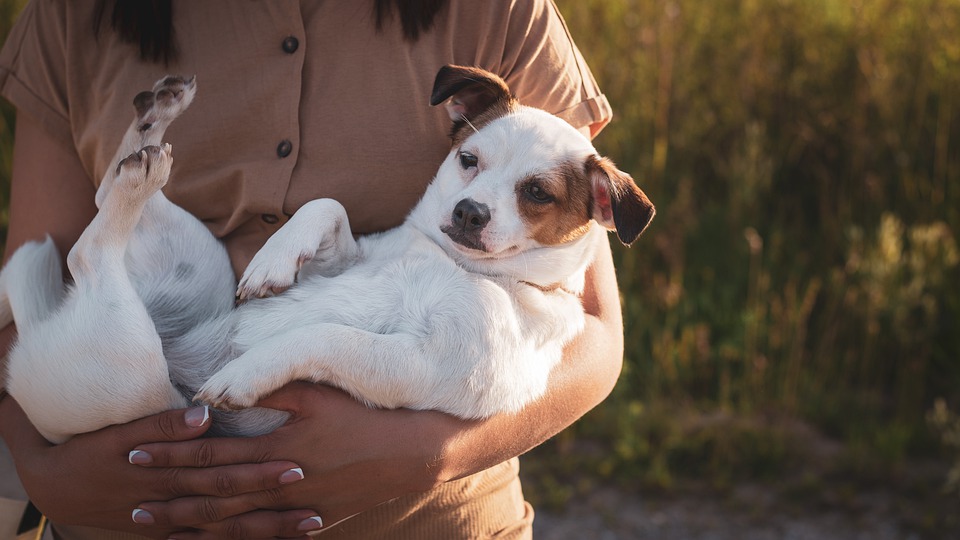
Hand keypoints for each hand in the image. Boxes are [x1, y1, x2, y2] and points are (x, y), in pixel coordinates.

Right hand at [0, 396, 318, 538]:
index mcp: (166, 472)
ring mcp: (174, 522)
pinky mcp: (172, 533)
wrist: (58, 487)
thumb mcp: (118, 432)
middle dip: (274, 504)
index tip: (296, 464)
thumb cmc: (92, 450)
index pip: (220, 471)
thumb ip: (163, 422)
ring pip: (228, 530)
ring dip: (270, 529)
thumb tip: (205, 414)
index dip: (257, 469)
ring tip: (312, 524)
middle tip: (317, 501)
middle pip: (232, 504)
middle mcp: (174, 502)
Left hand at [132, 383, 460, 536]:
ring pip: (235, 522)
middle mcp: (283, 482)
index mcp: (281, 446)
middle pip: (216, 493)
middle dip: (171, 495)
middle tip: (130, 501)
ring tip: (158, 527)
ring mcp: (298, 508)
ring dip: (194, 524)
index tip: (136, 451)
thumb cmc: (367, 413)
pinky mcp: (314, 521)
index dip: (173, 452)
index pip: (213, 451)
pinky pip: (265, 536)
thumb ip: (273, 386)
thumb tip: (226, 386)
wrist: (413, 452)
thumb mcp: (321, 392)